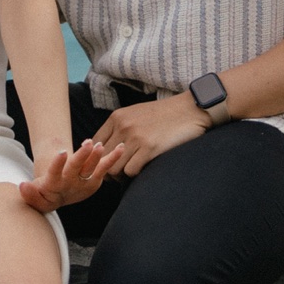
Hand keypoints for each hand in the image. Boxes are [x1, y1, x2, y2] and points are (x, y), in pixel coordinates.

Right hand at [20, 139, 125, 211]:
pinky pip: (105, 168)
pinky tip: (121, 147)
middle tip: (87, 144)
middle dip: (82, 156)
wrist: (57, 199)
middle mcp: (71, 184)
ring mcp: (84, 182)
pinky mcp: (95, 179)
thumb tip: (22, 186)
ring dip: (96, 156)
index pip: (54, 173)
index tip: (61, 153)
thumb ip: (29, 193)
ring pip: (91, 168)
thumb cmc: (44, 193)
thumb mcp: (34, 195)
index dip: (58, 164)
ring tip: (100, 144)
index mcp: (54, 185)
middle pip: (76, 169)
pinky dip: (113, 158)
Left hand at [93, 94, 210, 176]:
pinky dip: (135, 173)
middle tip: (119, 172)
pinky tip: (143, 168)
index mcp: (117, 117)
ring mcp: (135, 137)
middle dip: (109, 168)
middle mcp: (123, 126)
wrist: (190, 110)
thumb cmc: (164, 115)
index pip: (94, 143)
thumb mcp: (136, 114)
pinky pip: (130, 171)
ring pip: (114, 167)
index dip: (98, 157)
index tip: (107, 163)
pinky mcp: (149, 148)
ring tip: (131, 170)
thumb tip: (103, 149)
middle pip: (102, 158)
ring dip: (121, 173)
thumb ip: (120, 128)